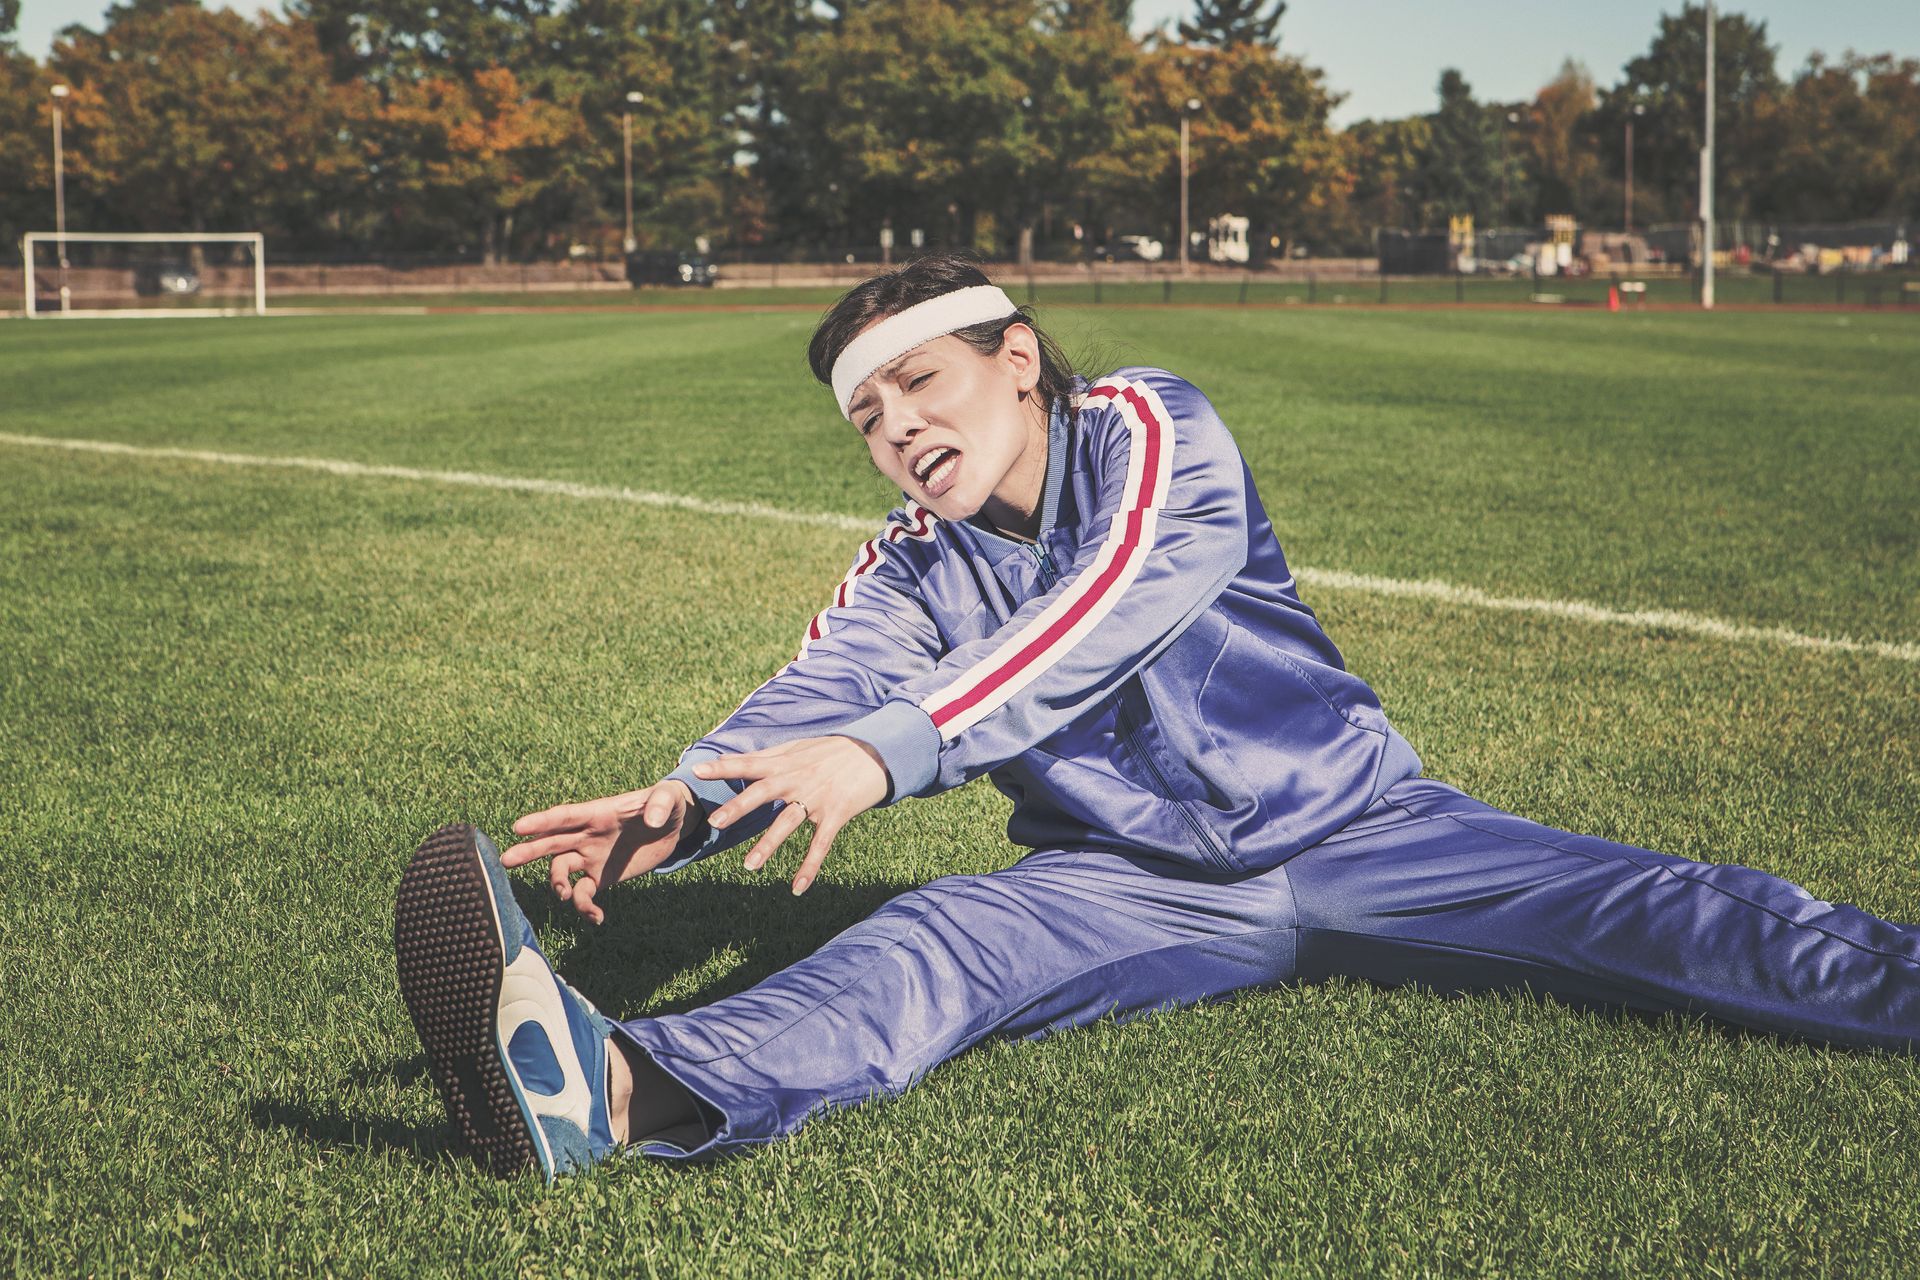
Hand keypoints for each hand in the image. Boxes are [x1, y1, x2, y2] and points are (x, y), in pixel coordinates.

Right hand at [503, 780, 694, 924]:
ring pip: (561, 870)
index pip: (564, 816)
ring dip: (557, 883)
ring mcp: (590, 857)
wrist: (672, 826)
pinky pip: (583, 894)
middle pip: (551, 843)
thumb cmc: (665, 804)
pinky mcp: (601, 877)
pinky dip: (584, 907)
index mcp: (597, 813)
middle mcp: (587, 835)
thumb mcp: (667, 798)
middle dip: (529, 851)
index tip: (518, 827)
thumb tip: (651, 820)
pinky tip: (597, 917)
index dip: (541, 822)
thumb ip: (659, 804)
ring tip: (566, 894)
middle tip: (506, 861)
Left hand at [696, 736, 889, 895]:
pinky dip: (809, 867)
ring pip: (788, 823)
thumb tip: (733, 760)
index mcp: (786, 763)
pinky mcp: (837, 814)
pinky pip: (820, 845)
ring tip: (749, 866)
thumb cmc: (833, 751)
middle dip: (738, 808)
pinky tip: (797, 888)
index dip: (723, 767)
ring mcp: (817, 798)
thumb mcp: (799, 748)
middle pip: (763, 793)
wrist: (876, 754)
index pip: (749, 763)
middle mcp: (798, 779)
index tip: (697, 771)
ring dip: (768, 845)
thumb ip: (767, 756)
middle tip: (715, 823)